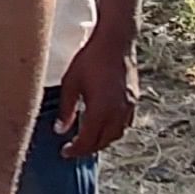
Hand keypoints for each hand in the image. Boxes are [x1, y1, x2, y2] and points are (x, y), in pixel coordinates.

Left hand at [55, 23, 139, 161]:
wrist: (115, 41)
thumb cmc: (90, 58)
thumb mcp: (71, 83)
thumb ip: (66, 109)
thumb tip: (60, 130)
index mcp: (101, 110)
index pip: (88, 140)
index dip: (75, 150)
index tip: (64, 153)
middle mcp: (118, 112)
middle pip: (103, 141)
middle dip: (88, 149)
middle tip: (73, 150)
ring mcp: (129, 106)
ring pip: (117, 134)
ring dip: (102, 141)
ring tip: (87, 141)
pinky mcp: (134, 99)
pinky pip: (125, 124)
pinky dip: (114, 130)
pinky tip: (103, 127)